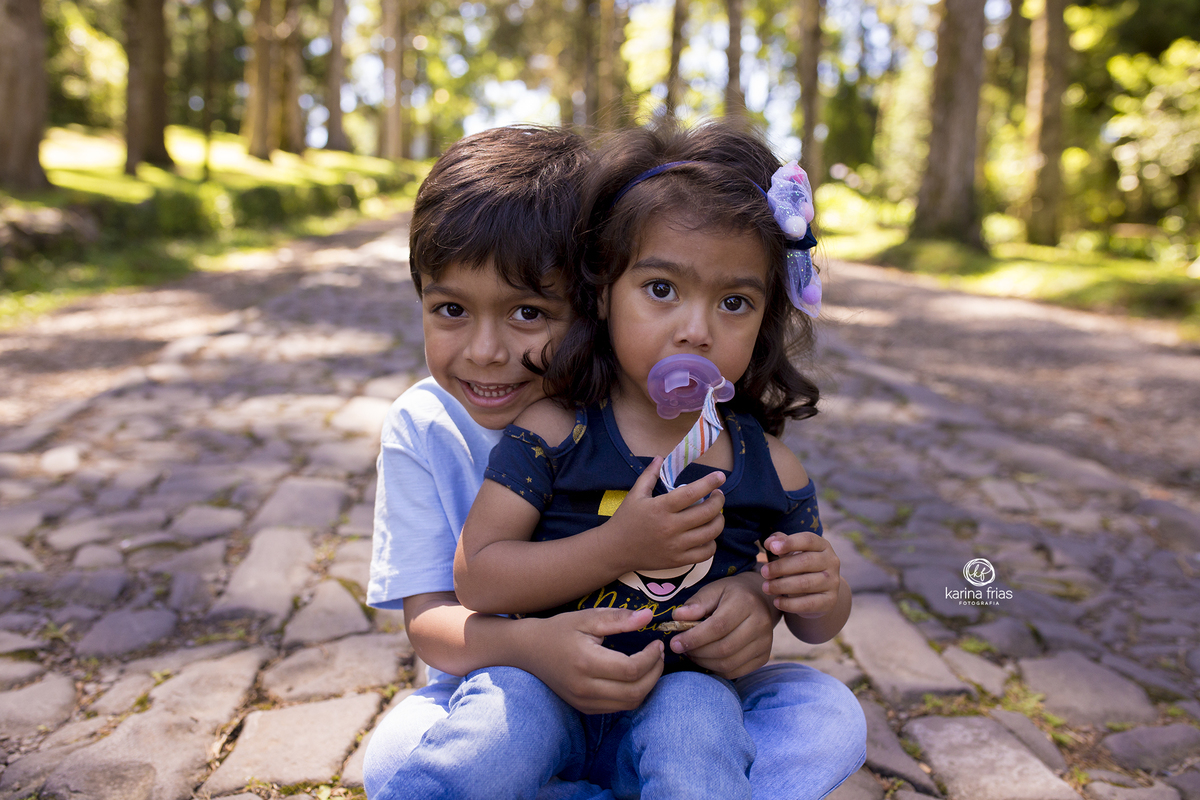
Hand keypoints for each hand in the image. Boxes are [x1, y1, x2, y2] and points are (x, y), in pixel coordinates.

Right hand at [519, 607, 664, 714]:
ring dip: (647, 686)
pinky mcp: (584, 707)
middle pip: (635, 691)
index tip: (657, 643)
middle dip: (655, 673)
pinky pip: (618, 707)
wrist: (528, 651)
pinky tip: (635, 676)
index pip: (631, 669)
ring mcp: (583, 701)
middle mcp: (585, 687)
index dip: (652, 658)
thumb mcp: (587, 618)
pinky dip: (633, 694)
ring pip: (629, 703)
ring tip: (651, 664)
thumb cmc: (559, 630)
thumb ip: (619, 618)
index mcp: (586, 662)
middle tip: (659, 654)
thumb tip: (649, 617)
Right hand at [604, 456, 725, 572]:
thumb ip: (649, 475)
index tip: (720, 476)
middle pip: (706, 512)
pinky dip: (712, 543)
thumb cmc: (625, 520)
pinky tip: (708, 535)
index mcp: (660, 508)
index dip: (709, 483)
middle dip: (718, 501)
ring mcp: (675, 546)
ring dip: (719, 521)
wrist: (615, 550)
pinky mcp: (678, 561)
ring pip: (710, 533)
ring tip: (716, 514)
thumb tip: (660, 457)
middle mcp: (670, 527)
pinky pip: (705, 553)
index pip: (692, 493)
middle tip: (718, 495)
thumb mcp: (635, 494)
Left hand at [665, 572, 777, 678]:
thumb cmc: (730, 595)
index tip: (675, 643)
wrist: (759, 601)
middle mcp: (760, 623)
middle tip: (681, 648)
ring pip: (728, 663)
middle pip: (723, 648)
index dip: (694, 638)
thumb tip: (678, 617)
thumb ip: (695, 604)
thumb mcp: (712, 590)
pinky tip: (706, 658)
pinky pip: (735, 671)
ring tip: (692, 652)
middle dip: (697, 652)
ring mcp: (765, 643)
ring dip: (704, 662)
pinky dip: (716, 668)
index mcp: (746, 602)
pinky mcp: (763, 657)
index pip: (718, 627)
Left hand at [760, 532, 841, 617]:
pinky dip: (790, 604)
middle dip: (781, 567)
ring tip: (766, 587)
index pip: (808, 540)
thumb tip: (769, 542)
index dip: (790, 543)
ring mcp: (833, 582)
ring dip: (782, 585)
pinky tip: (776, 602)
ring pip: (806, 583)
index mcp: (822, 545)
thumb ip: (779, 543)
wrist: (818, 592)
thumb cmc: (799, 566)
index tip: (771, 548)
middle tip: (763, 572)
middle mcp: (831, 562)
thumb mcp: (791, 551)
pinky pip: (808, 604)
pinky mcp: (830, 601)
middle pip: (805, 561)